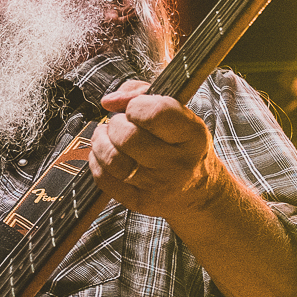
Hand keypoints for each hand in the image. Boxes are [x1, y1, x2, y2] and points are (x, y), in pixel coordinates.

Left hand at [90, 80, 229, 218]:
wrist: (198, 192)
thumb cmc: (184, 147)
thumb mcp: (180, 115)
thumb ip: (144, 94)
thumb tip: (109, 101)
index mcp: (192, 136)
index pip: (156, 113)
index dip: (136, 105)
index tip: (134, 107)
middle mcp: (178, 164)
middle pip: (128, 137)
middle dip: (116, 124)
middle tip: (121, 124)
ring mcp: (158, 186)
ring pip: (112, 158)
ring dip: (102, 142)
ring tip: (109, 137)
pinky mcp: (140, 202)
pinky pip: (104, 178)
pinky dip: (98, 162)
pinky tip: (106, 156)